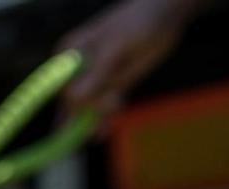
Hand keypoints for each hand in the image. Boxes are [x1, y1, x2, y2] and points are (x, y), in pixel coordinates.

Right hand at [59, 0, 205, 115]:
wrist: (166, 16)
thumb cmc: (139, 22)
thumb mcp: (118, 46)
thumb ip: (98, 72)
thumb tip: (75, 99)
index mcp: (68, 56)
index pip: (62, 89)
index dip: (72, 102)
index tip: (89, 104)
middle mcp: (76, 70)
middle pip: (74, 103)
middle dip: (90, 108)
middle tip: (113, 102)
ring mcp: (94, 80)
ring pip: (88, 108)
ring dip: (99, 115)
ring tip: (116, 106)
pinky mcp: (111, 87)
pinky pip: (102, 109)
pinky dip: (103, 120)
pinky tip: (102, 132)